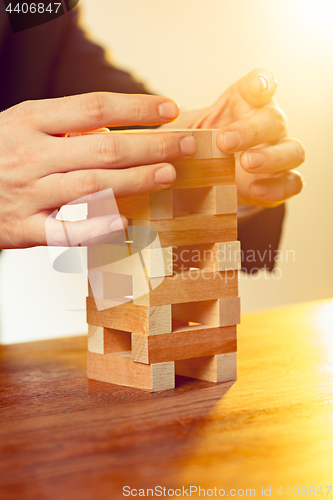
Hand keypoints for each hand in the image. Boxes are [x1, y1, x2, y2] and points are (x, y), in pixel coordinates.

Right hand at [0, 92, 196, 248]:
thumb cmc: (0, 152)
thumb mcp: (23, 124)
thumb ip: (64, 126)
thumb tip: (115, 128)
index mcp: (30, 121)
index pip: (93, 107)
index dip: (136, 108)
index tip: (169, 109)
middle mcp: (32, 155)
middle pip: (103, 148)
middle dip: (151, 146)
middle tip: (184, 145)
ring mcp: (29, 193)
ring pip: (93, 186)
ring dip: (136, 181)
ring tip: (168, 174)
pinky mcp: (25, 228)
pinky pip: (66, 232)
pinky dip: (97, 228)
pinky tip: (125, 221)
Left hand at [164, 68, 304, 207]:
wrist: (209, 179)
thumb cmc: (197, 148)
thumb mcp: (182, 135)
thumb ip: (175, 132)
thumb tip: (157, 135)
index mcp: (246, 105)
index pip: (261, 85)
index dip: (261, 84)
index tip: (255, 88)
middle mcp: (267, 125)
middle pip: (275, 120)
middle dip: (251, 130)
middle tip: (224, 142)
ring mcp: (279, 153)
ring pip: (293, 150)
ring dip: (272, 157)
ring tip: (246, 164)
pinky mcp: (281, 181)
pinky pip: (293, 183)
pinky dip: (278, 187)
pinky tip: (256, 189)